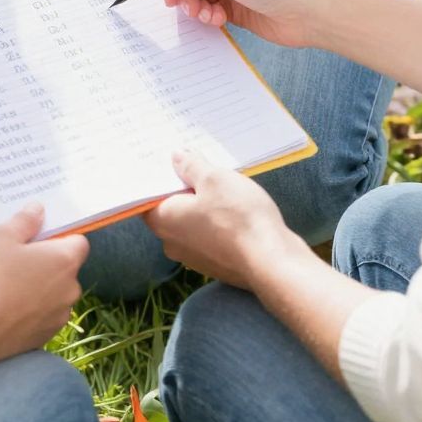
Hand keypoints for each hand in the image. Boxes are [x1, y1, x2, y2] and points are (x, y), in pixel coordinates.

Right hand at [0, 206, 87, 364]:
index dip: (57, 236)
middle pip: (64, 268)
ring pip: (52, 293)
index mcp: (65, 261)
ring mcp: (58, 317)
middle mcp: (70, 290)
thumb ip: (24, 221)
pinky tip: (1, 307)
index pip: (77, 241)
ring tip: (2, 284)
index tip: (32, 236)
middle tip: (11, 258)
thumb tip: (38, 210)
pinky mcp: (43, 338)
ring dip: (36, 286)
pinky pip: (40, 315)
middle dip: (44, 261)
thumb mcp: (0, 237)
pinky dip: (27, 309)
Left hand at [147, 150, 295, 287]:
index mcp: (164, 221)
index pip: (148, 196)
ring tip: (224, 183)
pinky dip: (219, 221)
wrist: (272, 262)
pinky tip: (237, 207)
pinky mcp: (218, 264)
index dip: (160, 176)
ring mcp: (196, 257)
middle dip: (185, 187)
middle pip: (172, 208)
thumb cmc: (238, 218)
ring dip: (205, 204)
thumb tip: (176, 158)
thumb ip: (192, 167)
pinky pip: (211, 235)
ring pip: (193, 221)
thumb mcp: (215, 179)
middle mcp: (173, 243)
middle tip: (200, 163)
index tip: (171, 158)